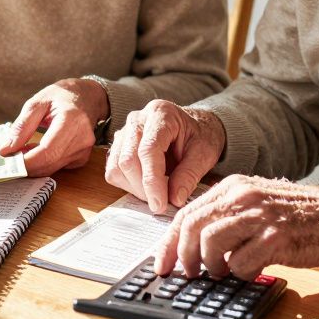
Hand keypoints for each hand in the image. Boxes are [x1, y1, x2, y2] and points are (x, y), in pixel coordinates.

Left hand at [0, 78, 106, 175]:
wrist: (88, 96)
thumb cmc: (63, 95)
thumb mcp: (37, 103)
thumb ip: (22, 127)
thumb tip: (6, 149)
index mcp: (72, 121)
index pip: (47, 152)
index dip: (26, 162)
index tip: (7, 161)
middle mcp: (82, 139)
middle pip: (49, 164)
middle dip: (26, 165)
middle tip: (9, 156)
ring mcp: (84, 150)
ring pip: (52, 168)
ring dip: (33, 164)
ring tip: (22, 149)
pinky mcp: (81, 158)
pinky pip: (57, 166)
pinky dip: (43, 162)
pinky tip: (36, 149)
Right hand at [104, 100, 225, 214]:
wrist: (196, 127)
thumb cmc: (201, 136)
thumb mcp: (205, 153)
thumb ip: (190, 175)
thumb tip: (174, 199)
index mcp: (161, 114)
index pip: (148, 150)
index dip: (152, 180)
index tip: (160, 204)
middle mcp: (137, 119)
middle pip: (128, 159)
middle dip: (144, 188)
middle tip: (162, 203)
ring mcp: (124, 132)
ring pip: (117, 167)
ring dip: (135, 188)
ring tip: (157, 193)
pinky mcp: (119, 145)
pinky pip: (114, 170)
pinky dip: (128, 185)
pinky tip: (147, 186)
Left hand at [153, 175, 318, 278]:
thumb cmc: (297, 213)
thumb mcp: (256, 199)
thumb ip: (226, 212)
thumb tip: (192, 241)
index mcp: (234, 186)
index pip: (187, 212)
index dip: (169, 241)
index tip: (162, 262)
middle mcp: (243, 196)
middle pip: (193, 227)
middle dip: (184, 256)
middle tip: (188, 272)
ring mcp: (259, 216)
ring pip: (211, 244)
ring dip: (211, 266)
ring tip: (223, 271)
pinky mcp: (276, 238)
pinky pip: (241, 263)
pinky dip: (240, 273)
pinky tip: (249, 270)